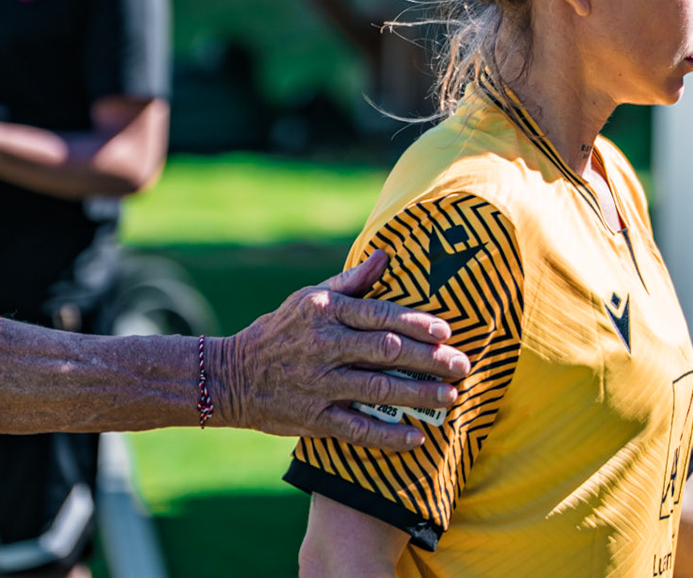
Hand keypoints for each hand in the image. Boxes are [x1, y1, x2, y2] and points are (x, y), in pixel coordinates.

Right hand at [212, 250, 472, 450]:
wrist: (231, 376)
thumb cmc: (281, 330)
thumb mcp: (310, 297)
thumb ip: (352, 282)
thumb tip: (386, 255)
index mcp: (325, 311)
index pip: (380, 314)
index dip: (416, 324)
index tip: (446, 332)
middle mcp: (323, 345)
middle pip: (385, 351)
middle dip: (428, 360)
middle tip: (461, 366)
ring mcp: (317, 384)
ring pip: (376, 389)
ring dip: (418, 395)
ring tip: (450, 398)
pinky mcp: (312, 419)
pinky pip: (356, 428)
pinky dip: (387, 435)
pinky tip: (416, 438)